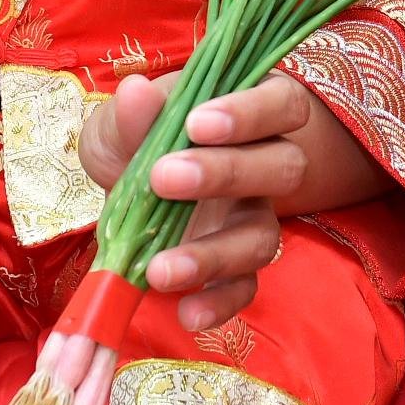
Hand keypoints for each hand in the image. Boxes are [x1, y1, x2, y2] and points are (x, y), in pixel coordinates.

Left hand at [76, 73, 383, 332]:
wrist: (126, 195)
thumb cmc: (134, 143)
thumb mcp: (120, 126)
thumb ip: (131, 116)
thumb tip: (136, 92)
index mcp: (248, 115)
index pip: (280, 103)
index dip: (249, 113)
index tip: (196, 123)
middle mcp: (265, 165)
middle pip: (284, 167)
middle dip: (226, 173)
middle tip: (163, 179)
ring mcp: (254, 219)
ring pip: (264, 237)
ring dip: (214, 254)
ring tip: (160, 269)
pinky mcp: (238, 267)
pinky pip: (245, 288)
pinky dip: (219, 303)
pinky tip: (186, 312)